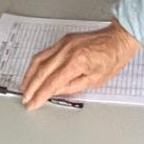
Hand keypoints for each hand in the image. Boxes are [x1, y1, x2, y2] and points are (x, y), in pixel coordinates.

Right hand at [20, 19, 140, 109]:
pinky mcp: (63, 40)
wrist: (118, 39)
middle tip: (25, 99)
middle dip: (31, 88)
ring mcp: (64, 43)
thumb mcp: (95, 80)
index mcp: (77, 62)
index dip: (40, 95)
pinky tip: (33, 73)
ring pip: (39, 60)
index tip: (33, 104)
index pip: (52, 82)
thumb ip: (72, 87)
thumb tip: (55, 92)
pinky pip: (44, 53)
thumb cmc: (112, 58)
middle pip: (42, 71)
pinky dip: (36, 64)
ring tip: (25, 88)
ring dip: (29, 76)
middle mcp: (67, 50)